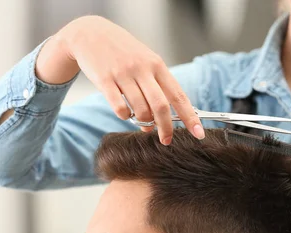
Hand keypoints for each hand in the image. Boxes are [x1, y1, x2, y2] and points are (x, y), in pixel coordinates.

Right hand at [36, 15, 203, 144]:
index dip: (190, 117)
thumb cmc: (123, 51)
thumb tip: (163, 119)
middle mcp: (142, 69)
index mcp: (157, 65)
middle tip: (166, 140)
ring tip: (143, 123)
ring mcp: (123, 74)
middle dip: (166, 128)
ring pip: (140, 110)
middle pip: (161, 106)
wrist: (91, 33)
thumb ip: (156, 88)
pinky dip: (125, 116)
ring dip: (144, 123)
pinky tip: (125, 112)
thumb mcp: (146, 62)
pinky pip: (120, 108)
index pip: (179, 96)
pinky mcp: (105, 80)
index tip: (199, 133)